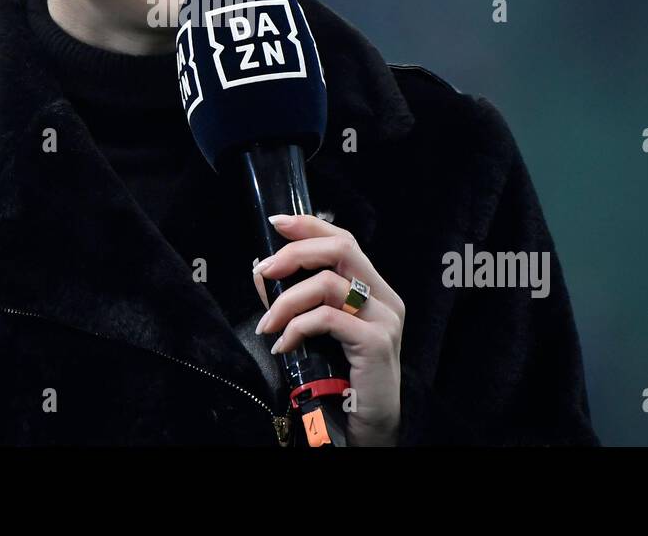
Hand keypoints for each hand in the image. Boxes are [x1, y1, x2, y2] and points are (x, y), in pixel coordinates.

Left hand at [251, 212, 403, 445]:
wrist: (367, 426)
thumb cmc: (342, 380)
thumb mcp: (322, 332)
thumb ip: (303, 301)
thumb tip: (263, 273)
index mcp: (374, 290)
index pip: (344, 241)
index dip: (310, 226)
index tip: (276, 222)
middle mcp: (386, 298)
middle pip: (341, 249)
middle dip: (294, 254)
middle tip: (262, 272)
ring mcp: (385, 320)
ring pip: (328, 284)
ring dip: (286, 301)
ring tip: (267, 326)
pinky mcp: (376, 343)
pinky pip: (327, 319)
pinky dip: (297, 327)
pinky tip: (283, 345)